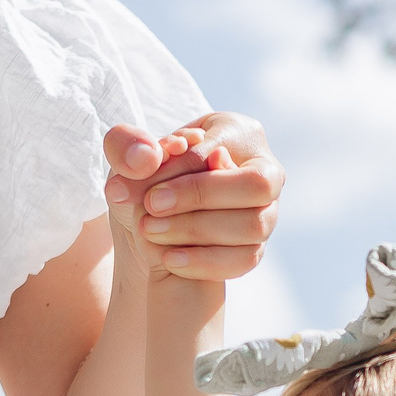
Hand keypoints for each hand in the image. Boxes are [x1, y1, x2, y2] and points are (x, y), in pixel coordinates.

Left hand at [103, 110, 283, 281]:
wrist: (158, 214)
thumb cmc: (149, 174)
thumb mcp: (129, 154)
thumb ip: (127, 146)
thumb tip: (145, 158)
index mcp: (239, 133)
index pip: (216, 151)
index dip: (179, 172)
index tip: (146, 191)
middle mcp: (266, 171)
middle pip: (254, 186)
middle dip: (200, 198)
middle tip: (152, 206)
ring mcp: (268, 212)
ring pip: (253, 225)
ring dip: (199, 231)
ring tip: (152, 231)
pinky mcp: (258, 246)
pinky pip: (246, 259)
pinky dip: (206, 262)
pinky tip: (170, 259)